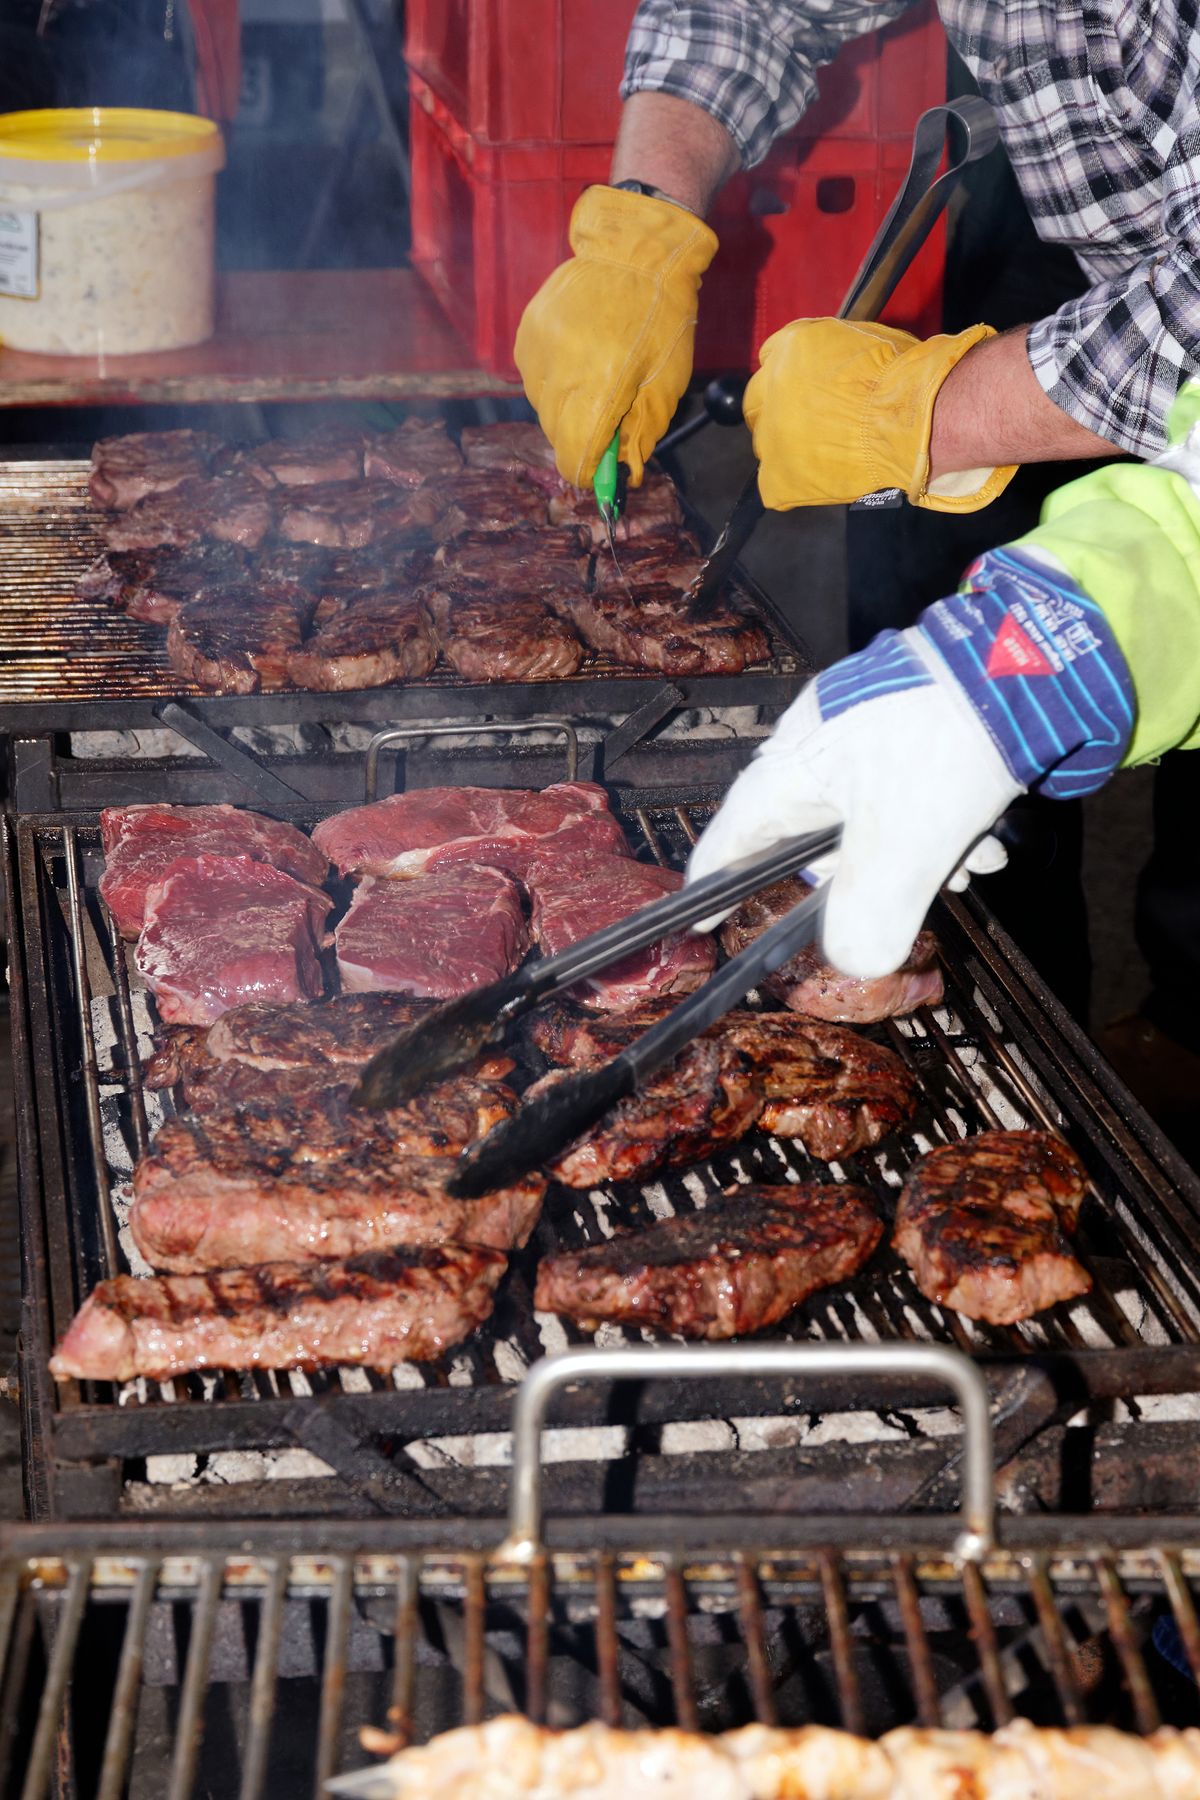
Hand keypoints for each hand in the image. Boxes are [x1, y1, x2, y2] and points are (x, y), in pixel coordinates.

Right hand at [514, 186, 716, 488]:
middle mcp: (558, 375)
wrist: (635, 252)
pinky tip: (577, 358)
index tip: (602, 465)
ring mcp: (537, 353)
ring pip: (543, 407)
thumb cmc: (661, 320)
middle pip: (556, 435)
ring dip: (565, 407)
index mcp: (597, 390)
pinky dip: (553, 380)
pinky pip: (534, 377)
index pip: (574, 457)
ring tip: (593, 376)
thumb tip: (621, 471)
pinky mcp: (526, 333)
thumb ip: (640, 433)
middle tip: (607, 412)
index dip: (589, 470)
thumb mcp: (666, 384)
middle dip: (580, 435)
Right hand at [688, 657, 1015, 977]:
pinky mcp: (907, 730)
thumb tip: (853, 959)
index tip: (706, 925)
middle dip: (865, 884)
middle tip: (906, 900)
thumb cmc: (944, 740)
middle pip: (812, 847)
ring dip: (915, 858)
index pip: (728, 844)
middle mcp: (812, 753)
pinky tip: (982, 839)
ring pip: (869, 825)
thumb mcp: (905, 844)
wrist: (1023, 664)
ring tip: (964, 865)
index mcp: (788, 774)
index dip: (715, 891)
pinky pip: (906, 797)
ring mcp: (860, 737)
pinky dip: (938, 827)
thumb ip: (870, 915)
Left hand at [743, 317, 1016, 513]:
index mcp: (790, 346)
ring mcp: (769, 434)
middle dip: (779, 412)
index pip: (772, 360)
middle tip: (810, 425)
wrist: (908, 420)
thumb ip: (831, 351)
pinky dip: (793, 485)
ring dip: (787, 448)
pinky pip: (774, 485)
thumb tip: (830, 364)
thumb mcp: (862, 339)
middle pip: (757, 403)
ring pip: (766, 444)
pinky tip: (821, 479)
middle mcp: (769, 386)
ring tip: (824, 454)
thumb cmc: (899, 377)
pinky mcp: (776, 477)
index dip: (791, 378)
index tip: (808, 390)